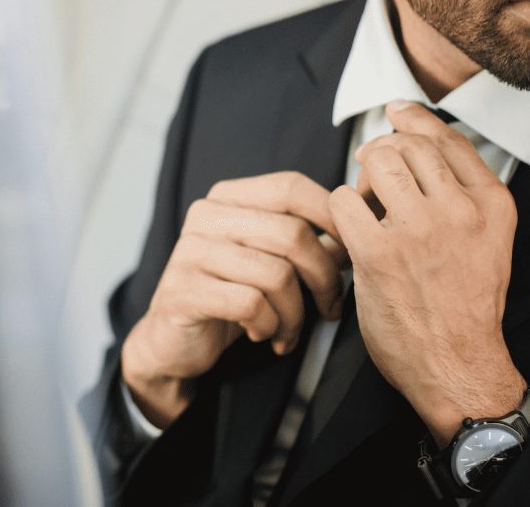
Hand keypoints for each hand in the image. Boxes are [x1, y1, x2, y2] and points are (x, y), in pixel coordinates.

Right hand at [122, 171, 347, 427]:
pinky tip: (262, 334)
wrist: (172, 342)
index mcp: (227, 198)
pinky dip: (269, 326)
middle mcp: (206, 216)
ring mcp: (191, 252)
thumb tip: (356, 228)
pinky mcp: (184, 291)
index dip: (331, 217)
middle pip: (292, 234)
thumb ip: (305, 240)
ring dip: (296, 314)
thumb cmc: (228, 296)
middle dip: (324, 277)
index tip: (349, 253)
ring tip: (289, 330)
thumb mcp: (267, 260)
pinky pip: (252, 305)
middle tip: (329, 306)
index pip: (291, 187)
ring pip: (276, 274)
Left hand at [328, 101, 524, 441]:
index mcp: (492, 205)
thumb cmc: (464, 309)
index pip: (448, 139)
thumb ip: (463, 197)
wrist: (457, 365)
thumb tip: (417, 146)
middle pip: (408, 144)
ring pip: (378, 161)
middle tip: (372, 174)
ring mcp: (420, 230)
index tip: (398, 113)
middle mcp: (460, 211)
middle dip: (383, 152)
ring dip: (362, 177)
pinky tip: (349, 230)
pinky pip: (343, 200)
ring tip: (365, 204)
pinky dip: (339, 210)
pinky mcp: (380, 253)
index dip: (416, 120)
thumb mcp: (488, 242)